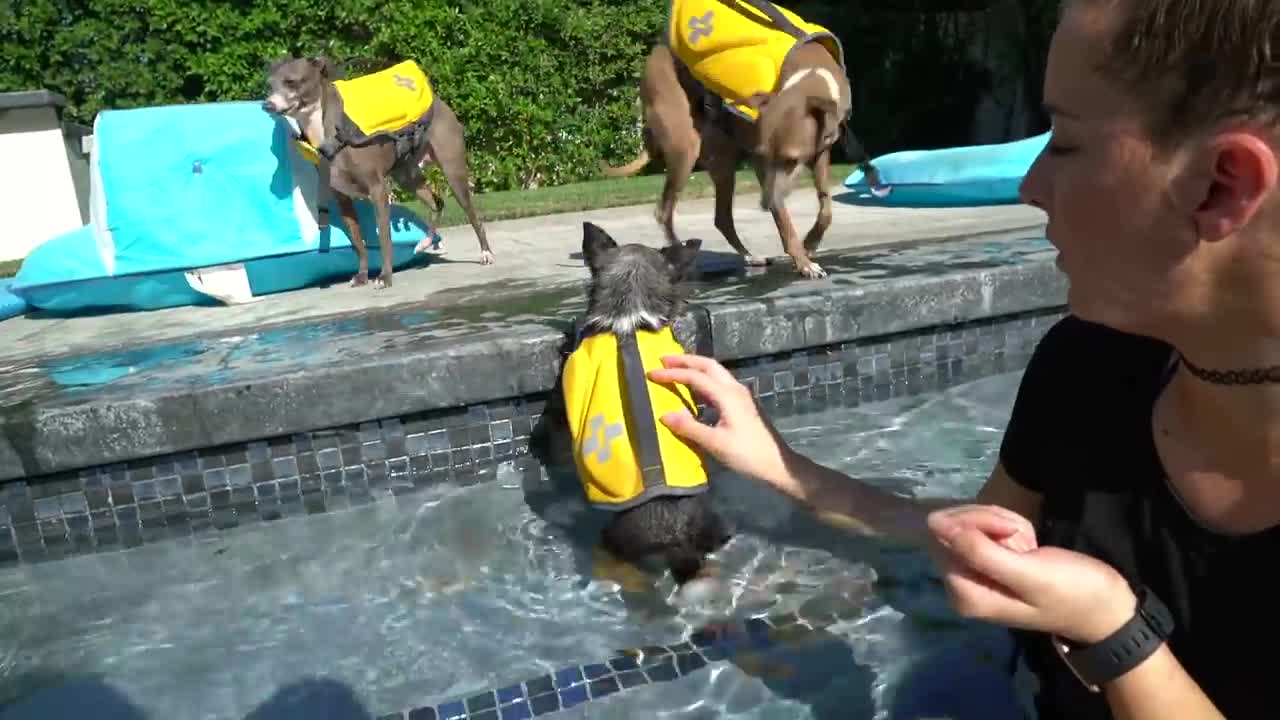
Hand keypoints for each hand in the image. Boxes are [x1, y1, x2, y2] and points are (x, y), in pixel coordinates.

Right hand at [647, 353, 791, 486]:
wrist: (777, 464)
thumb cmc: (747, 454)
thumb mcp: (715, 443)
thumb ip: (689, 427)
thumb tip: (664, 414)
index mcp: (727, 395)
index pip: (695, 377)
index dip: (672, 373)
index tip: (651, 373)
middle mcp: (734, 389)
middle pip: (708, 365)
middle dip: (685, 360)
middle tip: (663, 360)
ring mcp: (740, 395)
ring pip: (715, 372)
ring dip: (695, 367)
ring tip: (675, 369)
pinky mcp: (742, 404)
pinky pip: (719, 383)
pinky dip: (703, 380)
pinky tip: (694, 390)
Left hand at [927, 505, 1136, 643]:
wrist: (1103, 606)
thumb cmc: (1070, 591)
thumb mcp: (1026, 572)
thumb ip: (978, 551)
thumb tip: (933, 523)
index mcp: (964, 593)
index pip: (943, 533)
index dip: (976, 522)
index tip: (1010, 532)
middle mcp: (960, 584)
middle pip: (952, 526)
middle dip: (990, 522)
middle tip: (1023, 538)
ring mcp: (973, 572)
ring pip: (969, 522)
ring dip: (1002, 523)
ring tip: (1029, 545)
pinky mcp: (987, 562)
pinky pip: (984, 528)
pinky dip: (1007, 527)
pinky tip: (1028, 545)